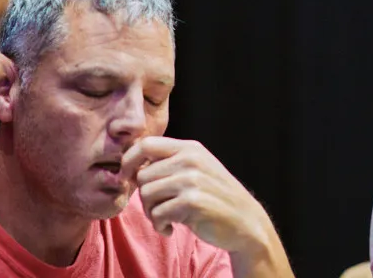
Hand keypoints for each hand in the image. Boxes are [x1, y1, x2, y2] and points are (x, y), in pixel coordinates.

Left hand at [121, 136, 289, 272]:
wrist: (245, 221)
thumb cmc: (214, 197)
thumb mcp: (197, 170)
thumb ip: (170, 163)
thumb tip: (130, 166)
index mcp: (190, 148)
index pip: (146, 144)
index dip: (128, 160)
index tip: (127, 177)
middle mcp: (191, 160)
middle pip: (142, 175)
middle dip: (144, 197)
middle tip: (158, 209)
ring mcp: (193, 179)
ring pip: (146, 195)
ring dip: (151, 213)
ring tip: (165, 218)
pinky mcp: (193, 201)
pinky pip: (157, 214)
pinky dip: (159, 225)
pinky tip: (171, 228)